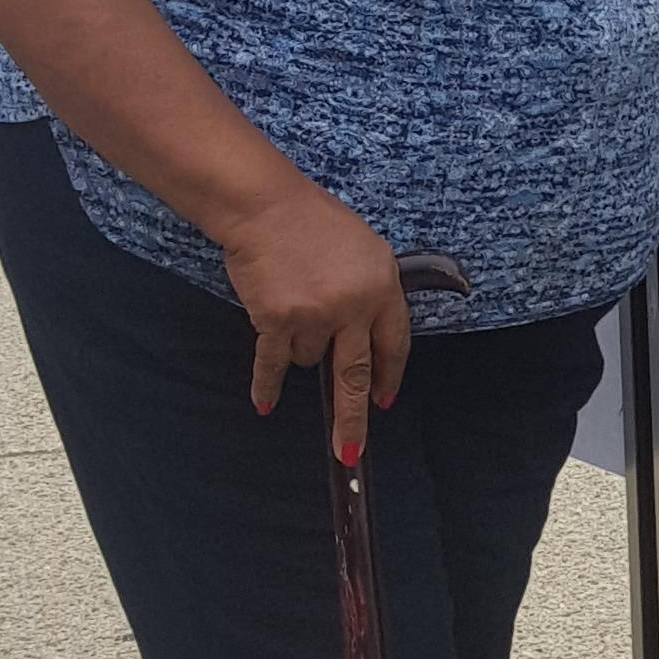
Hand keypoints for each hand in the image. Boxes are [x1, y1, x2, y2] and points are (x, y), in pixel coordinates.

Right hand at [220, 174, 413, 457]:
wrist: (264, 206)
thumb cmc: (312, 220)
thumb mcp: (364, 249)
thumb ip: (372, 291)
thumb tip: (369, 341)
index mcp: (383, 286)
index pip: (394, 344)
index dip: (388, 376)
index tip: (384, 400)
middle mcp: (354, 306)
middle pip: (355, 376)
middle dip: (353, 419)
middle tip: (351, 452)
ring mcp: (316, 316)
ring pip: (308, 358)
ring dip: (298, 342)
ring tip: (288, 302)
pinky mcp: (277, 321)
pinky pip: (273, 364)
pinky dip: (266, 384)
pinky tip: (265, 404)